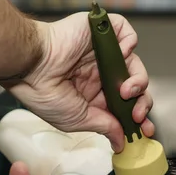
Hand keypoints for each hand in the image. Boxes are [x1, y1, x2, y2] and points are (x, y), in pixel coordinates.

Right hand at [7, 12, 154, 151]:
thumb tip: (120, 142)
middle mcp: (100, 73)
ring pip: (134, 63)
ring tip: (126, 90)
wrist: (31, 66)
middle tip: (136, 115)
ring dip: (138, 80)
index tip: (144, 131)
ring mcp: (102, 52)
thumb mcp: (78, 119)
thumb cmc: (44, 93)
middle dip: (142, 103)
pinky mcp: (101, 32)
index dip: (137, 117)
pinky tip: (121, 55)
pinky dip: (130, 42)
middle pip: (135, 87)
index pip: (125, 105)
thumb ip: (104, 127)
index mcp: (94, 94)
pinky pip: (126, 33)